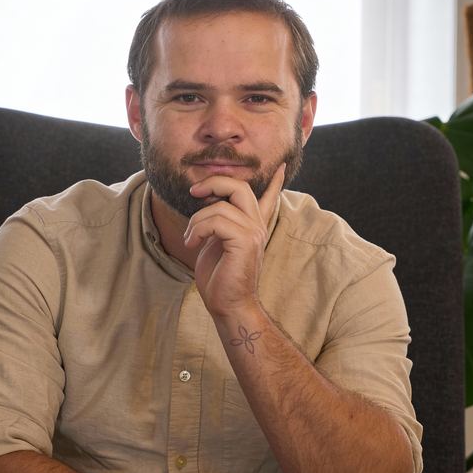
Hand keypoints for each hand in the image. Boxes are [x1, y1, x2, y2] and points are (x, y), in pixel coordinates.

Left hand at [183, 164, 285, 316]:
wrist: (227, 305)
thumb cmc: (219, 279)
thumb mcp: (216, 244)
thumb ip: (218, 224)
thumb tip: (209, 205)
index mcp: (252, 226)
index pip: (268, 198)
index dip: (276, 182)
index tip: (283, 167)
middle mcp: (257, 226)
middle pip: (239, 187)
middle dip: (214, 183)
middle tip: (194, 191)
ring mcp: (253, 232)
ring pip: (219, 206)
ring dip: (196, 221)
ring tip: (190, 238)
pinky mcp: (244, 241)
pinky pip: (216, 221)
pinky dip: (198, 230)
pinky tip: (192, 244)